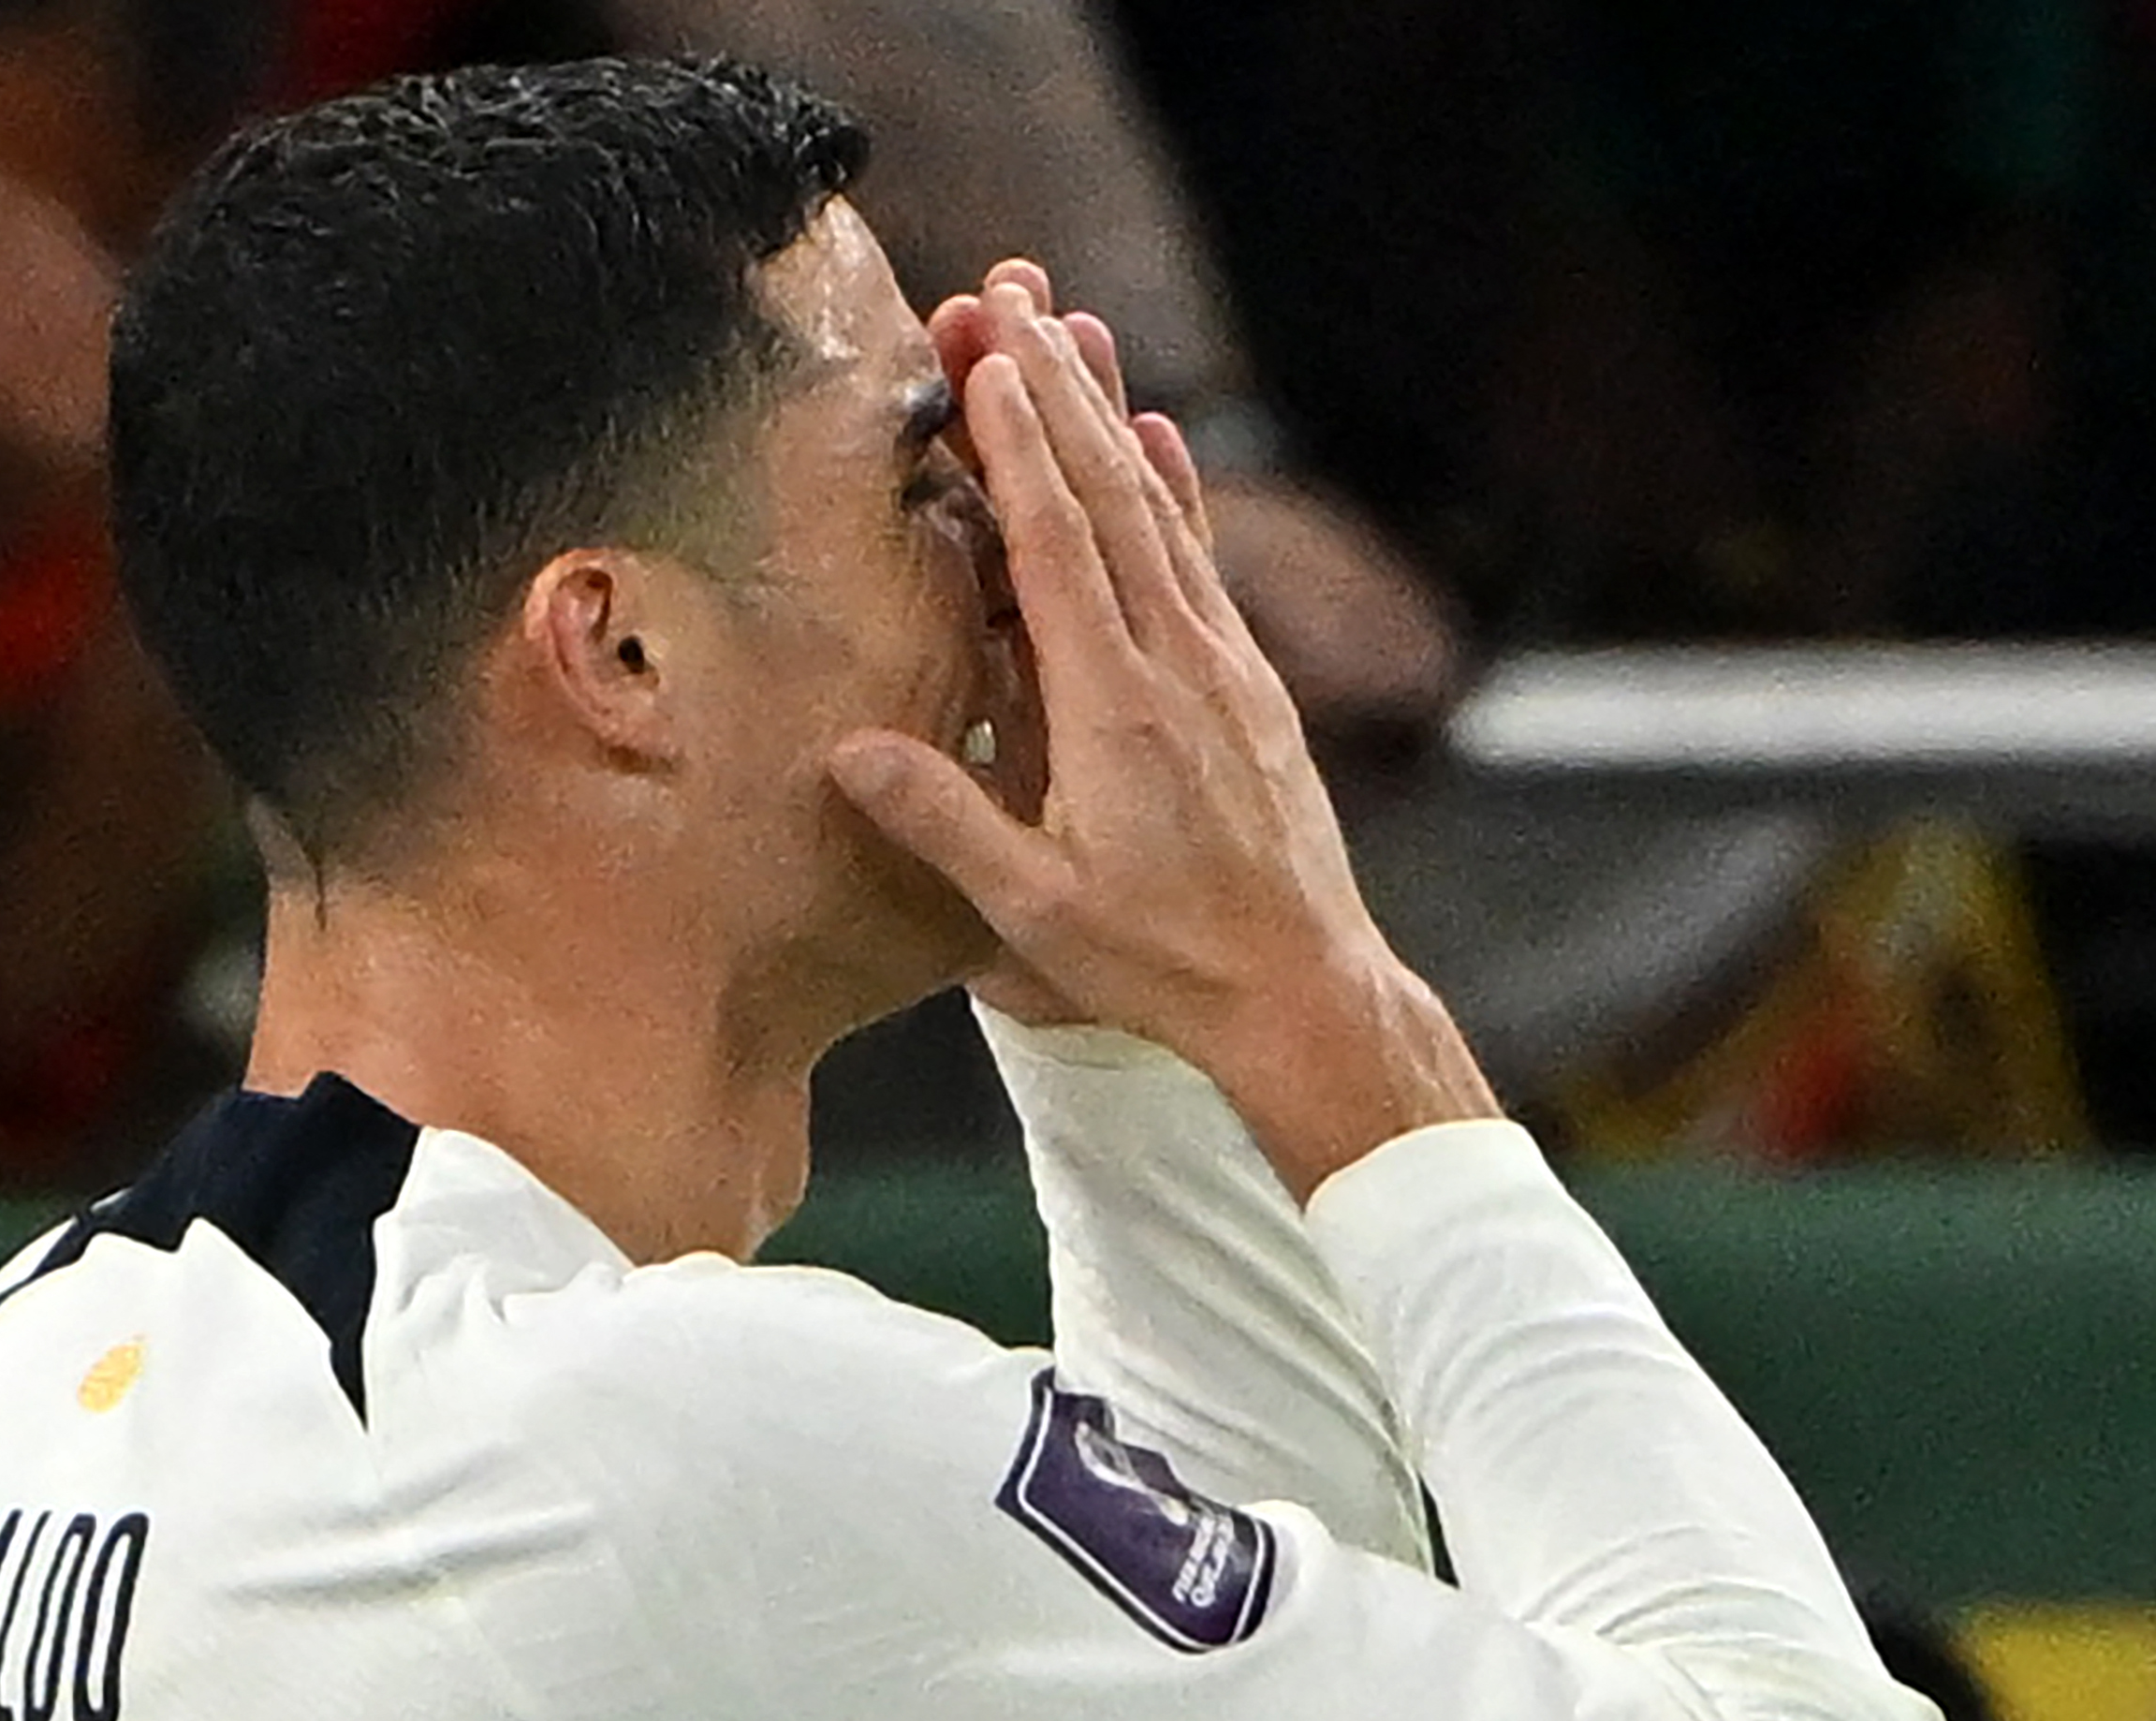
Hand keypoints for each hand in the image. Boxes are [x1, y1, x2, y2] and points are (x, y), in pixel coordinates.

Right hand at [839, 268, 1496, 1192]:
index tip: (984, 357)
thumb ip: (946, 823)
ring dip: (1109, 412)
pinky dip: (1172, 487)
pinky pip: (1201, 560)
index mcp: (1116, 710)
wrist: (1306, 992)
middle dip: (1053, 388)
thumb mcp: (1034, 913)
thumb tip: (848, 749)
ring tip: (1070, 324)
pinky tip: (1157, 437)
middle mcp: (1177, 663)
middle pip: (1110, 496)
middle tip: (1010, 292)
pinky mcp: (1247, 684)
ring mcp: (1222, 666)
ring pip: (1159, 511)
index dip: (1018, 445)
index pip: (1058, 546)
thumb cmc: (1163, 963)